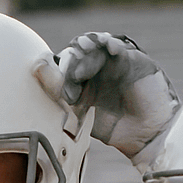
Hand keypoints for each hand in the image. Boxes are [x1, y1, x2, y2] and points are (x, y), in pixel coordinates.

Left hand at [33, 32, 177, 170]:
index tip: (68, 95)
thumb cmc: (116, 129)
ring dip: (89, 45)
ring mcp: (116, 65)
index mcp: (85, 83)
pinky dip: (112, 44)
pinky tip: (108, 47)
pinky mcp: (134, 62)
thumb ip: (60, 90)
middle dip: (74, 59)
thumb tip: (36, 66)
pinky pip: (120, 47)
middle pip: (80, 53)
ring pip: (97, 45)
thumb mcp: (82, 112)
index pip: (67, 67)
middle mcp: (99, 71)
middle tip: (76, 76)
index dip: (63, 74)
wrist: (146, 138)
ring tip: (85, 50)